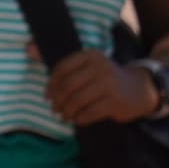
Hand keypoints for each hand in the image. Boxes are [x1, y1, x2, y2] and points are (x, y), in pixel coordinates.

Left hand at [41, 48, 156, 126]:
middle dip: (58, 101)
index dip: (51, 84)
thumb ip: (61, 62)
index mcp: (91, 55)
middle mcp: (100, 67)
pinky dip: (79, 118)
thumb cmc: (106, 78)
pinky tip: (78, 119)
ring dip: (67, 111)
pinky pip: (89, 113)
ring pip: (77, 101)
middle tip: (55, 109)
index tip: (48, 95)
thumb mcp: (88, 66)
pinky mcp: (115, 101)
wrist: (140, 89)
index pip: (62, 69)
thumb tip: (28, 48)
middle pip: (68, 87)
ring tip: (65, 115)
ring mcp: (109, 84)